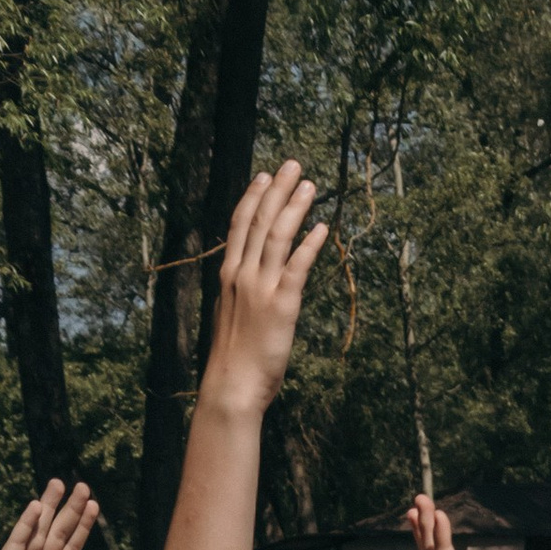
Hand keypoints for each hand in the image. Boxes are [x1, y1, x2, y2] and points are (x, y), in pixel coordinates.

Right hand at [0, 483, 97, 549]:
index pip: (71, 548)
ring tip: (60, 484)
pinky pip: (17, 543)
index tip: (93, 506)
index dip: (82, 527)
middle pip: (56, 534)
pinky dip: (26, 525)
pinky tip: (37, 507)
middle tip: (82, 486)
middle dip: (69, 510)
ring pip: (38, 532)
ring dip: (49, 508)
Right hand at [198, 165, 327, 415]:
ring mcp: (260, 287)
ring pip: (277, 236)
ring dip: (294, 207)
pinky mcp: (281, 305)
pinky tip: (322, 228)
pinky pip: (297, 267)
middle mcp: (242, 274)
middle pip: (259, 221)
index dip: (253, 198)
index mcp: (228, 275)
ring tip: (309, 185)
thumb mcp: (232, 318)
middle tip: (292, 165)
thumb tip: (253, 289)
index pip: (240, 226)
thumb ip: (242, 296)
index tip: (264, 177)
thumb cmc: (234, 360)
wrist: (231, 385)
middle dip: (276, 190)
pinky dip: (310, 245)